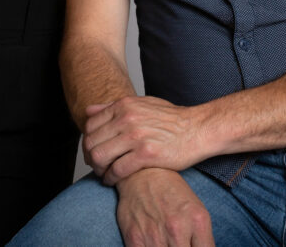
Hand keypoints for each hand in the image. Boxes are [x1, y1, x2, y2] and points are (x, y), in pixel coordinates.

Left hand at [83, 96, 209, 184]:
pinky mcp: (146, 154)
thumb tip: (89, 109)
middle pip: (91, 142)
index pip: (90, 125)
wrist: (197, 129)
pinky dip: (111, 178)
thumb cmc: (171, 119)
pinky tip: (114, 180)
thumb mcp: (142, 104)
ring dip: (98, 170)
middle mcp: (127, 118)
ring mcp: (136, 136)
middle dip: (90, 158)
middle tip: (97, 166)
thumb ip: (114, 107)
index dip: (87, 141)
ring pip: (100, 157)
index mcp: (124, 105)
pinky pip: (116, 170)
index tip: (93, 151)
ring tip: (105, 174)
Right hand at [115, 168, 213, 246]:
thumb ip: (203, 239)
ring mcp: (155, 235)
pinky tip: (151, 243)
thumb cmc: (172, 192)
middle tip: (179, 243)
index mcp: (198, 220)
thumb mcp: (197, 209)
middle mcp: (177, 229)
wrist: (142, 174)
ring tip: (165, 242)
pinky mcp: (134, 238)